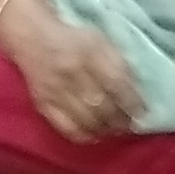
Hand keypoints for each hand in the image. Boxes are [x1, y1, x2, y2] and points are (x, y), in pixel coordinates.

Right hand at [2, 9, 142, 142]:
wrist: (32, 37)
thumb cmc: (73, 39)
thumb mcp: (100, 41)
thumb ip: (118, 64)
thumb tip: (134, 94)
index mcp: (90, 53)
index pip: (117, 85)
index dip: (132, 103)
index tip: (142, 112)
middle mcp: (72, 73)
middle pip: (103, 106)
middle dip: (121, 120)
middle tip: (129, 125)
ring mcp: (56, 91)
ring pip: (87, 121)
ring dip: (106, 130)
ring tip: (115, 130)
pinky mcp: (44, 105)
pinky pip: (67, 128)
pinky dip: (85, 136)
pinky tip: (94, 135)